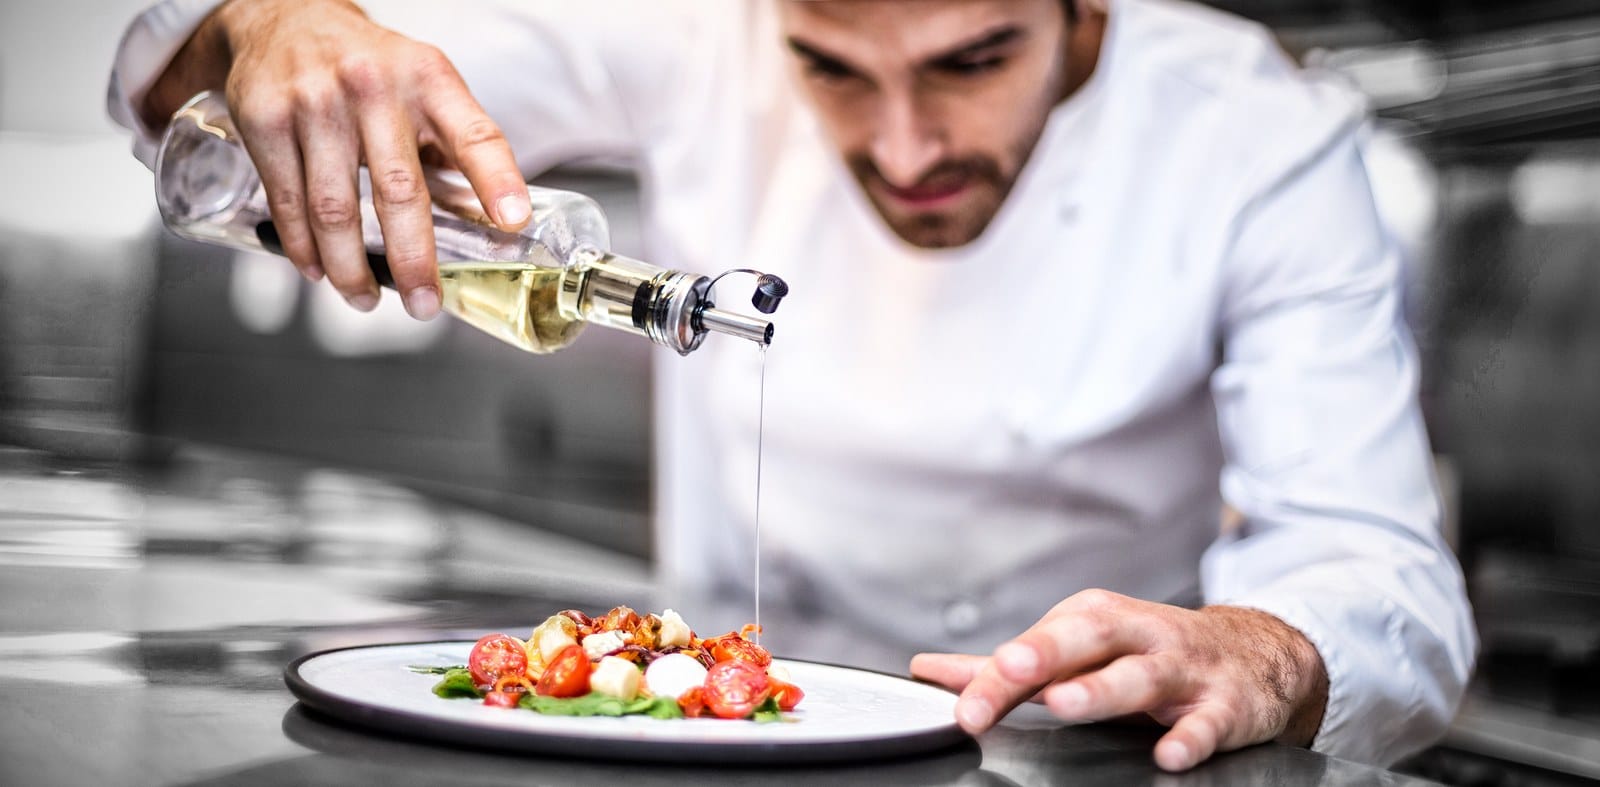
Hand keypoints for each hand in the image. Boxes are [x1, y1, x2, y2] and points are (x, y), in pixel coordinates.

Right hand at [143, 0, 530, 318]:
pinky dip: (303, 248)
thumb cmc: (371, 67)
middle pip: (399, 191)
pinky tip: (318, 270)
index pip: (474, 133)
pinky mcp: (266, 120)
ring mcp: (315, 102)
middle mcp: (374, 87)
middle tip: (424, 305)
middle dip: (413, 261)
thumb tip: (491, 222)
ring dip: (351, 269)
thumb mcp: (425, 85)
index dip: (497, 179)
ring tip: (364, 299)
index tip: (512, 220)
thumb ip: (453, 146)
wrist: (284, 17)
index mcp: (429, 80)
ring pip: (334, 210)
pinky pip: (288, 202)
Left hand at [910, 590, 1328, 771]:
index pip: (1036, 645)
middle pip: (1086, 637)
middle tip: (1006, 672)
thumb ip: (1006, 667)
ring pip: (1142, 674)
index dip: (995, 676)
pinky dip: (1191, 735)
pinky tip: (1170, 753)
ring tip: (1066, 704)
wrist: (1253, 653)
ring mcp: (1183, 668)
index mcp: (1093, 620)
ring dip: (1103, 688)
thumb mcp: (1079, 649)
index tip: (961, 705)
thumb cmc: (1148, 651)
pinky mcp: (1227, 704)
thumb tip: (929, 671)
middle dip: (1043, 653)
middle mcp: (1136, 635)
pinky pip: (1209, 721)